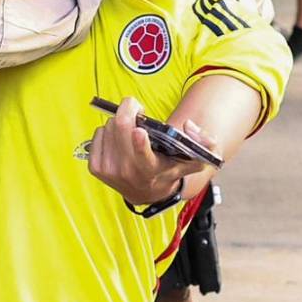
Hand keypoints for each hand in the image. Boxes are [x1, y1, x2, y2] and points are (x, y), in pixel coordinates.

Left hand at [86, 98, 212, 206]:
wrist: (146, 191)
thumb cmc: (170, 169)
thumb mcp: (195, 160)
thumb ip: (205, 143)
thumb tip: (189, 126)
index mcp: (151, 170)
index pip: (143, 157)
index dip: (140, 143)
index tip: (140, 131)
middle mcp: (128, 172)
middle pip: (120, 127)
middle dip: (129, 109)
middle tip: (138, 110)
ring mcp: (109, 170)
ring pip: (108, 127)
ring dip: (119, 122)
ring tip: (130, 131)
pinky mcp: (96, 168)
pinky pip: (97, 134)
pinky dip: (107, 131)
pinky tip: (118, 140)